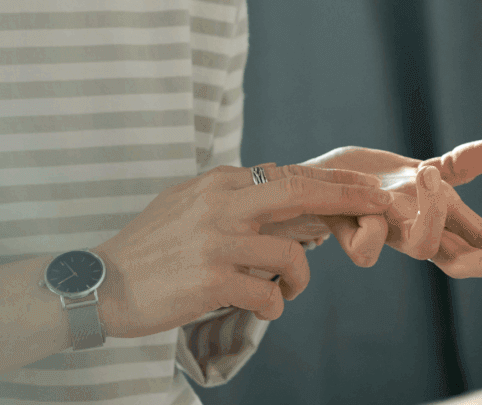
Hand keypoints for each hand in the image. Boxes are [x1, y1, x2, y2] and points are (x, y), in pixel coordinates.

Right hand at [92, 163, 393, 335]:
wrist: (101, 284)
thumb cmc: (148, 247)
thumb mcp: (186, 202)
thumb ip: (231, 194)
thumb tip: (278, 182)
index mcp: (216, 183)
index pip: (286, 174)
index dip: (333, 180)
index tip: (368, 186)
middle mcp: (218, 205)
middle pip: (297, 191)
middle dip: (347, 197)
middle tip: (380, 207)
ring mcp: (215, 243)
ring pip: (288, 254)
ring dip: (299, 279)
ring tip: (287, 290)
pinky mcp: (210, 281)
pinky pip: (267, 294)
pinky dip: (274, 305)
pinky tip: (263, 307)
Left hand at [303, 141, 481, 277]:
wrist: (325, 184)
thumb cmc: (383, 186)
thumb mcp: (428, 173)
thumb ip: (461, 167)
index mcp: (441, 223)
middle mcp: (417, 234)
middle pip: (459, 261)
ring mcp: (387, 233)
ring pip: (420, 246)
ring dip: (432, 215)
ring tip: (426, 173)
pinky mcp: (352, 227)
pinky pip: (365, 244)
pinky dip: (371, 227)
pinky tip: (372, 207)